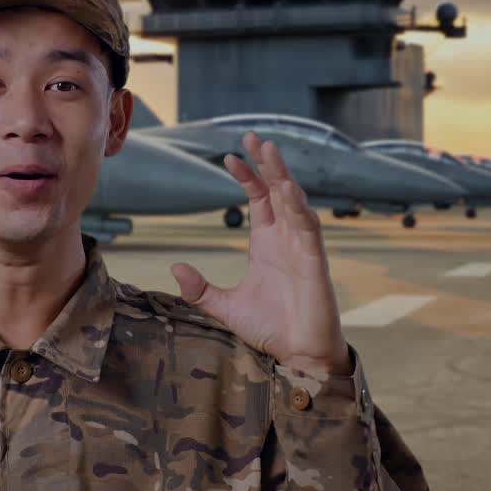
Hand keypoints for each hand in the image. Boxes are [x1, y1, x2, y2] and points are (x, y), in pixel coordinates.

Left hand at [171, 132, 349, 373]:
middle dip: (266, 163)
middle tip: (252, 136)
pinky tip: (287, 188)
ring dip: (282, 174)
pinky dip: (298, 205)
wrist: (298, 355)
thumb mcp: (224, 306)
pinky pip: (308, 226)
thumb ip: (199, 288)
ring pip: (294, 200)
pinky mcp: (315, 260)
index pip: (258, 199)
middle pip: (277, 190)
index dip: (247, 177)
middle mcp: (286, 238)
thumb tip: (176, 267)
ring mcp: (302, 246)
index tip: (228, 157)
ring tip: (269, 149)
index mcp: (267, 243)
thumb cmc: (270, 327)